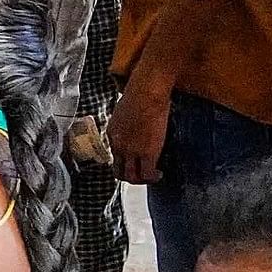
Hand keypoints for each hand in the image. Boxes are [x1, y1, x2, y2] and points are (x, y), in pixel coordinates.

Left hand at [111, 64, 172, 185]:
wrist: (147, 90)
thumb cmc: (140, 91)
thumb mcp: (127, 108)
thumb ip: (130, 119)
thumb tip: (139, 120)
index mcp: (112, 132)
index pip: (115, 154)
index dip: (126, 160)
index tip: (136, 159)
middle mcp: (118, 144)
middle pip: (119, 171)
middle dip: (130, 176)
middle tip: (142, 175)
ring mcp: (131, 150)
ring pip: (131, 177)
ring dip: (141, 181)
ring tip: (152, 177)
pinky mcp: (146, 153)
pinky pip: (147, 174)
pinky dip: (153, 178)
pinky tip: (159, 174)